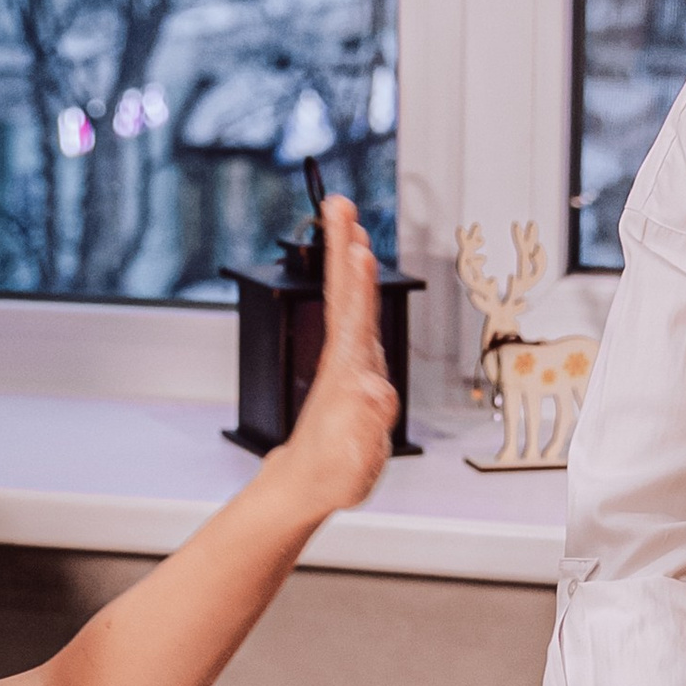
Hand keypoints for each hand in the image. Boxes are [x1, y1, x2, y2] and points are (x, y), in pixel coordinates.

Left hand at [273, 197, 398, 517]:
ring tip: (350, 220)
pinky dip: (356, 283)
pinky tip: (360, 265)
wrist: (308, 480)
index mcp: (346, 376)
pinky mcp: (351, 362)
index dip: (358, 285)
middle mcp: (343, 358)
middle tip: (341, 205)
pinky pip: (354, 311)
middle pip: (343, 294)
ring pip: (346, 297)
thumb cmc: (331, 472)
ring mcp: (346, 357)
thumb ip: (366, 427)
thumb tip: (377, 391)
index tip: (359, 250)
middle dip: (342, 248)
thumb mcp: (355, 460)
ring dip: (347, 256)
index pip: (353, 320)